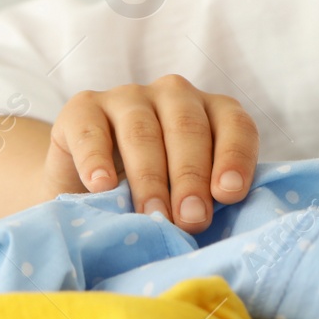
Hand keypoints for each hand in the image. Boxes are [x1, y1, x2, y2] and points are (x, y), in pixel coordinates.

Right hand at [45, 74, 258, 233]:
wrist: (87, 190)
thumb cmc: (153, 196)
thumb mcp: (188, 197)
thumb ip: (209, 201)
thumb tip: (212, 223)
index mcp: (212, 112)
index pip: (235, 125)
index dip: (234, 158)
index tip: (229, 194)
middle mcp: (174, 95)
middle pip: (188, 129)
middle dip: (191, 177)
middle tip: (191, 220)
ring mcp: (128, 97)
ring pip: (143, 131)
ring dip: (150, 178)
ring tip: (153, 215)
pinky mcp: (83, 107)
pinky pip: (91, 130)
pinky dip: (96, 159)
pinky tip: (102, 186)